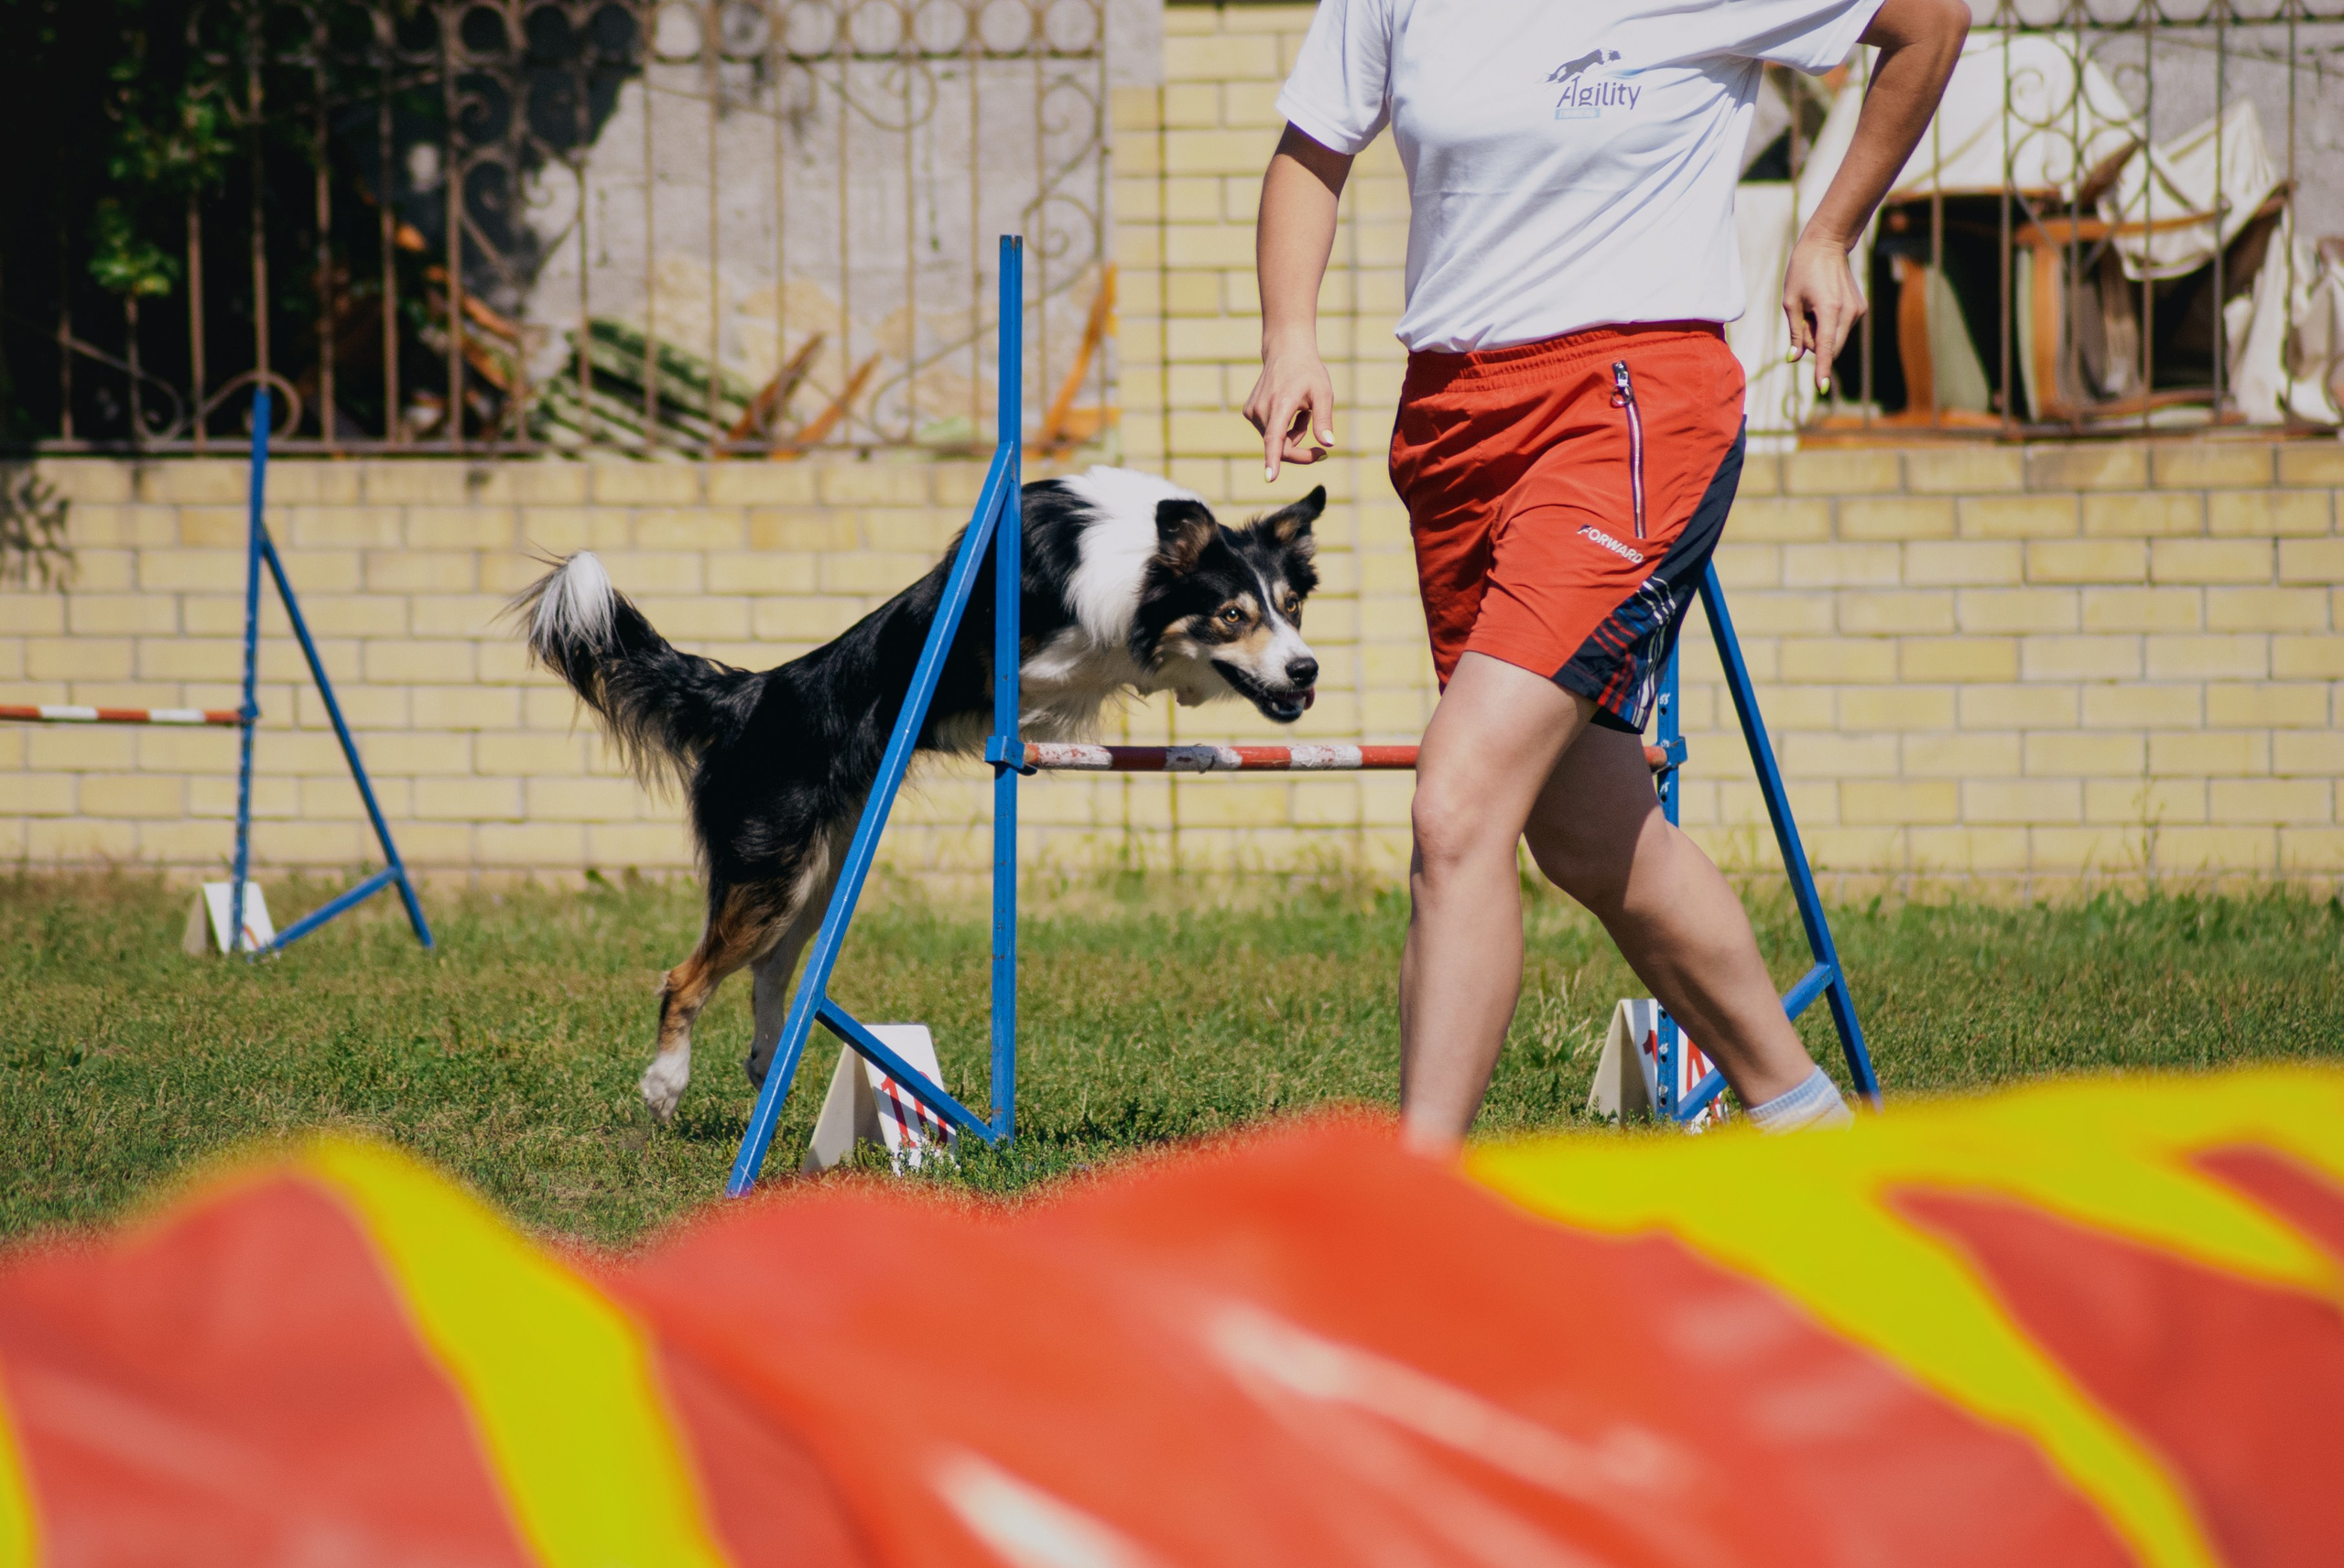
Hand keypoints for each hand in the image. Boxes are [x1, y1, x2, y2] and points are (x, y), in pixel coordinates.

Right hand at [1243, 335, 1334, 481]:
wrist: (1285, 351)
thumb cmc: (1308, 371)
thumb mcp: (1323, 393)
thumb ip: (1324, 419)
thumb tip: (1328, 444)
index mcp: (1280, 404)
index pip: (1275, 438)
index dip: (1273, 459)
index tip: (1270, 478)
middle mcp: (1261, 410)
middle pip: (1280, 447)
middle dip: (1300, 451)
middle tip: (1322, 452)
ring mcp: (1252, 412)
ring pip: (1275, 441)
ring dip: (1293, 435)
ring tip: (1304, 412)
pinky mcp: (1250, 413)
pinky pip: (1270, 433)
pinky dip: (1284, 428)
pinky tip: (1291, 409)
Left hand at [1781, 234, 1865, 394]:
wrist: (1826, 246)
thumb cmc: (1803, 271)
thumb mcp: (1790, 302)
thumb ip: (1795, 333)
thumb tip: (1795, 359)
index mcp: (1829, 309)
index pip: (1825, 347)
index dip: (1822, 368)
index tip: (1822, 387)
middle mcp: (1848, 312)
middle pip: (1829, 347)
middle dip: (1813, 343)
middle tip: (1803, 317)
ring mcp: (1857, 310)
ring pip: (1835, 339)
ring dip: (1820, 332)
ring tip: (1814, 306)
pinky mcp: (1860, 308)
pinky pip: (1840, 329)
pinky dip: (1828, 325)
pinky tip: (1823, 304)